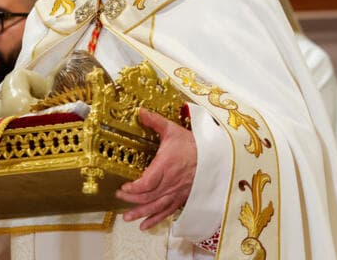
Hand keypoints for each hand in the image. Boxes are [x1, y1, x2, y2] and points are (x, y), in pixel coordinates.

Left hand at [115, 108, 196, 229]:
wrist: (217, 157)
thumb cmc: (194, 144)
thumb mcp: (173, 130)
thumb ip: (155, 121)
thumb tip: (140, 111)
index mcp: (166, 166)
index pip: (148, 182)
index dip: (134, 188)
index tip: (123, 187)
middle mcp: (171, 182)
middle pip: (149, 196)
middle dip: (132, 199)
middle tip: (119, 199)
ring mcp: (177, 192)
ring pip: (157, 206)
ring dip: (141, 213)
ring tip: (127, 218)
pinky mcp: (183, 198)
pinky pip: (168, 211)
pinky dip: (156, 219)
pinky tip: (145, 225)